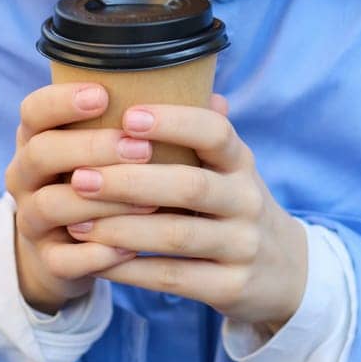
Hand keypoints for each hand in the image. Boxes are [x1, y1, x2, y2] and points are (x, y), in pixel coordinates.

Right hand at [6, 82, 164, 313]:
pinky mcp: (47, 261)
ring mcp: (32, 220)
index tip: (103, 94)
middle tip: (141, 148)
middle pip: (42, 153)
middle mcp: (26, 176)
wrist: (73, 251)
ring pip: (52, 205)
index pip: (34, 110)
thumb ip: (152, 126)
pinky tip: (131, 250)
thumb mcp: (115, 151)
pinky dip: (98, 254)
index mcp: (40, 137)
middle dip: (92, 147)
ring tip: (150, 202)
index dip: (63, 100)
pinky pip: (64, 259)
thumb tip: (218, 100)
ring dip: (103, 202)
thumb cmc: (107, 185)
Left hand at [66, 93, 308, 331]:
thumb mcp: (229, 168)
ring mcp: (242, 245)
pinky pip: (174, 276)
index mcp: (241, 163)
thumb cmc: (235, 207)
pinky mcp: (231, 286)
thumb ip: (198, 133)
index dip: (174, 122)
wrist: (284, 272)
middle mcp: (247, 200)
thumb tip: (169, 75)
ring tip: (76, 222)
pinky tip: (97, 261)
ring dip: (121, 229)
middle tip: (80, 176)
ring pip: (177, 234)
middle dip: (130, 180)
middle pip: (190, 185)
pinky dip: (131, 269)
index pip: (216, 132)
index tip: (128, 116)